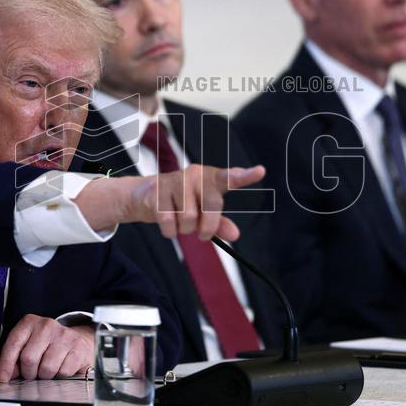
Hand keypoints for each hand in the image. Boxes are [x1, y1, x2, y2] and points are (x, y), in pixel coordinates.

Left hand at [0, 314, 93, 381]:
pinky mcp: (78, 347)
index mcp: (30, 323)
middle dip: (28, 373)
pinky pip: (63, 372)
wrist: (77, 341)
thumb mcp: (27, 347)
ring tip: (47, 370)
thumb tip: (4, 375)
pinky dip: (60, 376)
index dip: (6, 364)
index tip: (2, 378)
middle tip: (32, 373)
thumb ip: (13, 360)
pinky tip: (60, 368)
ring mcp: (64, 335)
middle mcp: (47, 325)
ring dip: (45, 376)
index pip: (13, 343)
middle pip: (29, 359)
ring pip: (46, 368)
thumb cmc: (47, 346)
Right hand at [76, 164, 264, 240]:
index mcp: (210, 179)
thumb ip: (220, 224)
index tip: (260, 171)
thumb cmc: (180, 203)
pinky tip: (167, 223)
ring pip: (189, 218)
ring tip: (179, 222)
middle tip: (200, 232)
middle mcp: (195, 175)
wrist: (144, 196)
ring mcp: (176, 180)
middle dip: (207, 228)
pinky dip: (170, 231)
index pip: (230, 177)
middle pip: (212, 208)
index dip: (245, 175)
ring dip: (185, 230)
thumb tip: (235, 234)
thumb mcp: (202, 214)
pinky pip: (169, 222)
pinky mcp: (157, 190)